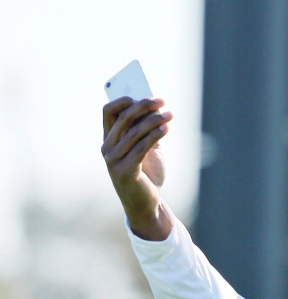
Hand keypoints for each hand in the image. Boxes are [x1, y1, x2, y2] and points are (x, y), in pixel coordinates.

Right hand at [101, 97, 173, 240]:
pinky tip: (166, 128)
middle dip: (143, 107)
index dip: (124, 100)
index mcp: (109, 139)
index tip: (144, 94)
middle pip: (122, 119)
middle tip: (161, 100)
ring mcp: (113, 160)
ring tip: (170, 114)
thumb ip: (146, 130)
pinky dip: (155, 136)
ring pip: (134, 133)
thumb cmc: (146, 174)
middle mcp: (107, 148)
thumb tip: (155, 108)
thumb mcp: (146, 148)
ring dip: (154, 121)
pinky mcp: (125, 171)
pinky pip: (141, 148)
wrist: (146, 203)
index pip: (108, 112)